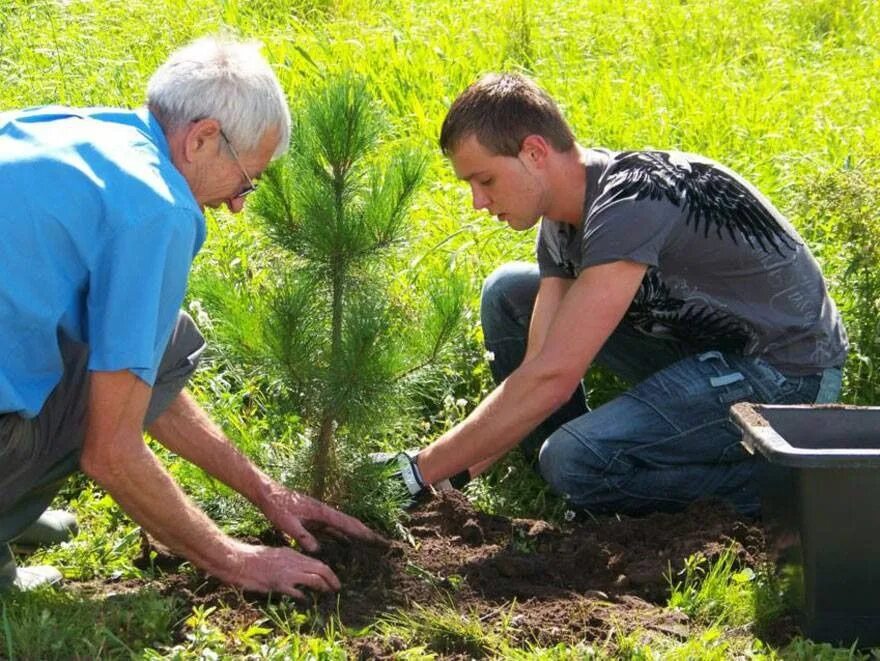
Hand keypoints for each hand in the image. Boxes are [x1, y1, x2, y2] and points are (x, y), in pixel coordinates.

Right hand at [219, 540, 340, 598]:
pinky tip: (307, 600)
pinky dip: (304, 595)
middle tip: (338, 587)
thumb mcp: (276, 554)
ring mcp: (287, 572)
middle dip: (332, 578)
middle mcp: (293, 561)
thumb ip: (289, 561)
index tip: (332, 578)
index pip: (316, 562)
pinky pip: (297, 590)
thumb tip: (299, 571)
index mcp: (292, 554)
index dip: (327, 571)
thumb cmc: (254, 558)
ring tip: (329, 592)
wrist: (239, 560)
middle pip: (320, 568)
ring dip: (324, 586)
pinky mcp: (279, 583)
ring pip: (314, 577)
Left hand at [258, 483, 386, 552]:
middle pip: (350, 524)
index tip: (376, 540)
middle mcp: (324, 512)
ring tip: (368, 546)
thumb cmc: (277, 506)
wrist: (268, 493)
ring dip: (355, 535)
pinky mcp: (314, 518)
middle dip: (366, 533)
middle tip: (380, 543)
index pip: (347, 523)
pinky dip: (342, 535)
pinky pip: (332, 529)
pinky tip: (346, 543)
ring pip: (342, 527)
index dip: (363, 532)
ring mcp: (320, 515)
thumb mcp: (287, 524)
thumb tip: (317, 550)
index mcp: (322, 512)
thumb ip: (302, 536)